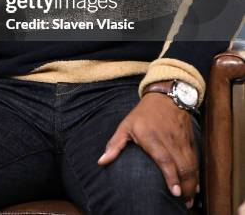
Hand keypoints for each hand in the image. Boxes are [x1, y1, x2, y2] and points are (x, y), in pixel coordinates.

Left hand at [97, 93, 199, 208]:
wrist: (166, 95)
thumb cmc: (143, 113)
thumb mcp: (126, 125)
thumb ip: (115, 144)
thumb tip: (101, 161)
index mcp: (151, 137)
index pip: (165, 159)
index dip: (171, 177)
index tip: (175, 192)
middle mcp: (169, 139)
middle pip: (182, 166)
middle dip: (185, 186)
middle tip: (184, 202)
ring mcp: (181, 139)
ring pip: (191, 164)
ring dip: (192, 182)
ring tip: (189, 199)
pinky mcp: (190, 139)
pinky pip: (195, 159)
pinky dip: (196, 173)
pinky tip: (194, 185)